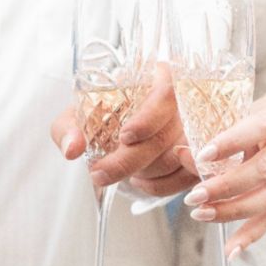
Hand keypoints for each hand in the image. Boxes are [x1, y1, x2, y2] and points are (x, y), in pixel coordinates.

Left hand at [51, 62, 198, 195]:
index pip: (165, 94)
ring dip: (143, 172)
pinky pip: (183, 178)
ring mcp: (194, 130)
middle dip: (131, 159)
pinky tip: (138, 181)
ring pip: (176, 158)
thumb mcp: (79, 114)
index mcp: (158, 78)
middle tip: (99, 173)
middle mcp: (182, 101)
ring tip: (116, 170)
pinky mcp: (197, 155)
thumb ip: (68, 127)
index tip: (124, 136)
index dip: (148, 118)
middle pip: (167, 132)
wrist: (117, 126)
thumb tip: (72, 149)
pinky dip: (158, 187)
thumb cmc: (101, 114)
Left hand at [180, 93, 265, 256]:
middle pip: (263, 170)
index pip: (257, 130)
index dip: (230, 143)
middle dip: (226, 186)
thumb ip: (213, 136)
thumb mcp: (242, 117)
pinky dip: (251, 235)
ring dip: (233, 210)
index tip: (202, 156)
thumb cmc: (262, 119)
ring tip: (202, 214)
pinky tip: (231, 249)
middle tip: (194, 196)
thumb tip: (180, 152)